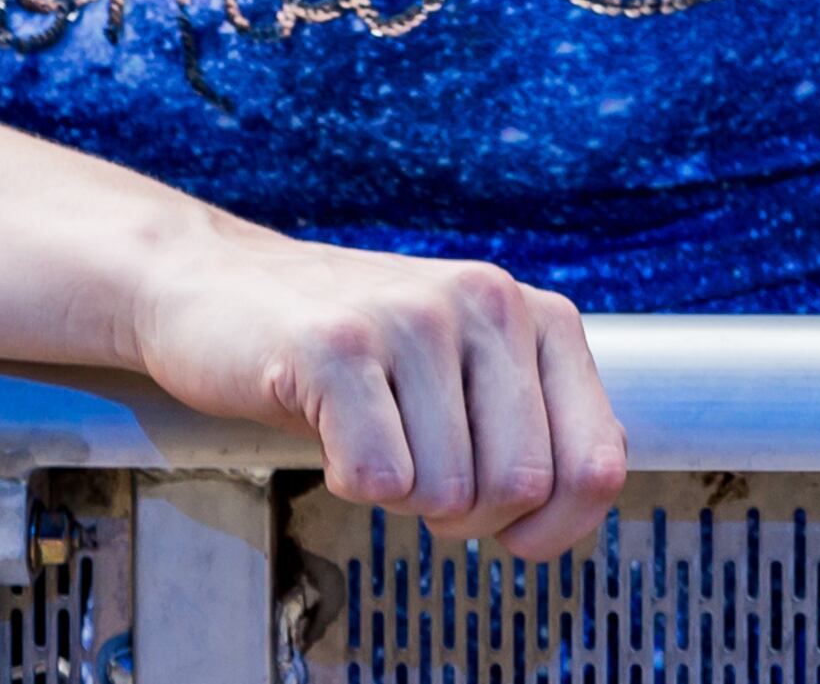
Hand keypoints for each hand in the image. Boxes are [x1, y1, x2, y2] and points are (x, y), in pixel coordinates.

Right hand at [132, 225, 626, 556]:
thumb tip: (566, 516)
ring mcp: (414, 317)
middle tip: (416, 476)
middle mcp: (490, 302)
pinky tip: (329, 429)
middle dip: (464, 517)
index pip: (599, 462)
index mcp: (541, 318)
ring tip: (370, 436)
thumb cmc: (355, 352)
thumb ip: (533, 431)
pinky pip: (374, 478)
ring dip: (398, 495)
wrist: (220, 286)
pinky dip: (345, 480)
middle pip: (518, 488)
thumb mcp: (467, 375)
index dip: (555, 526)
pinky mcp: (337, 343)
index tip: (511, 532)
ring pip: (443, 492)